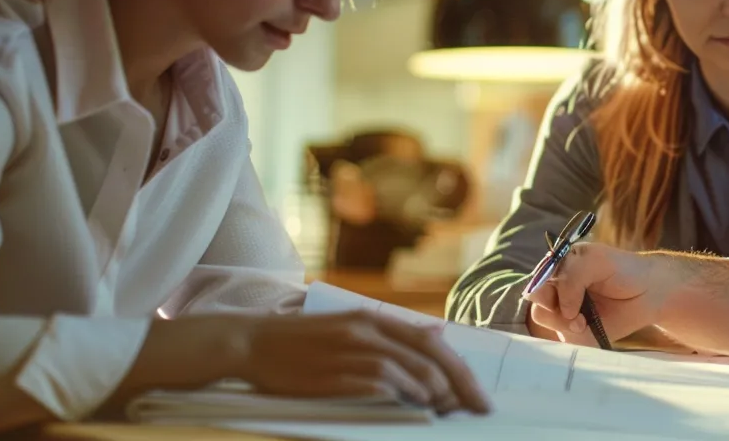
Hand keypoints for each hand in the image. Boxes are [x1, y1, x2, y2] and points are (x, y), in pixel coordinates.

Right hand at [232, 311, 488, 414]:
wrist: (248, 341)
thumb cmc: (300, 342)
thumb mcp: (350, 327)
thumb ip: (392, 333)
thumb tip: (437, 334)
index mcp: (372, 318)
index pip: (431, 342)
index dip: (461, 369)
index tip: (479, 395)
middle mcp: (366, 330)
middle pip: (430, 356)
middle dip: (461, 385)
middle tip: (478, 409)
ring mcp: (350, 350)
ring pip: (410, 370)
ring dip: (436, 393)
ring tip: (448, 411)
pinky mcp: (334, 372)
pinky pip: (380, 383)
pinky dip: (404, 395)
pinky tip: (417, 407)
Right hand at [524, 242, 668, 346]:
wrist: (649, 294)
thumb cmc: (623, 271)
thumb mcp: (596, 260)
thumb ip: (573, 275)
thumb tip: (563, 309)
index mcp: (560, 266)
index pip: (537, 275)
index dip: (545, 283)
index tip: (564, 288)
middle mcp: (557, 287)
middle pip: (535, 297)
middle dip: (550, 304)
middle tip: (572, 310)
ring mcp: (563, 310)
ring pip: (542, 317)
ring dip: (562, 320)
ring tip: (584, 321)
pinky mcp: (572, 331)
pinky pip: (559, 337)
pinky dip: (571, 334)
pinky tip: (587, 328)